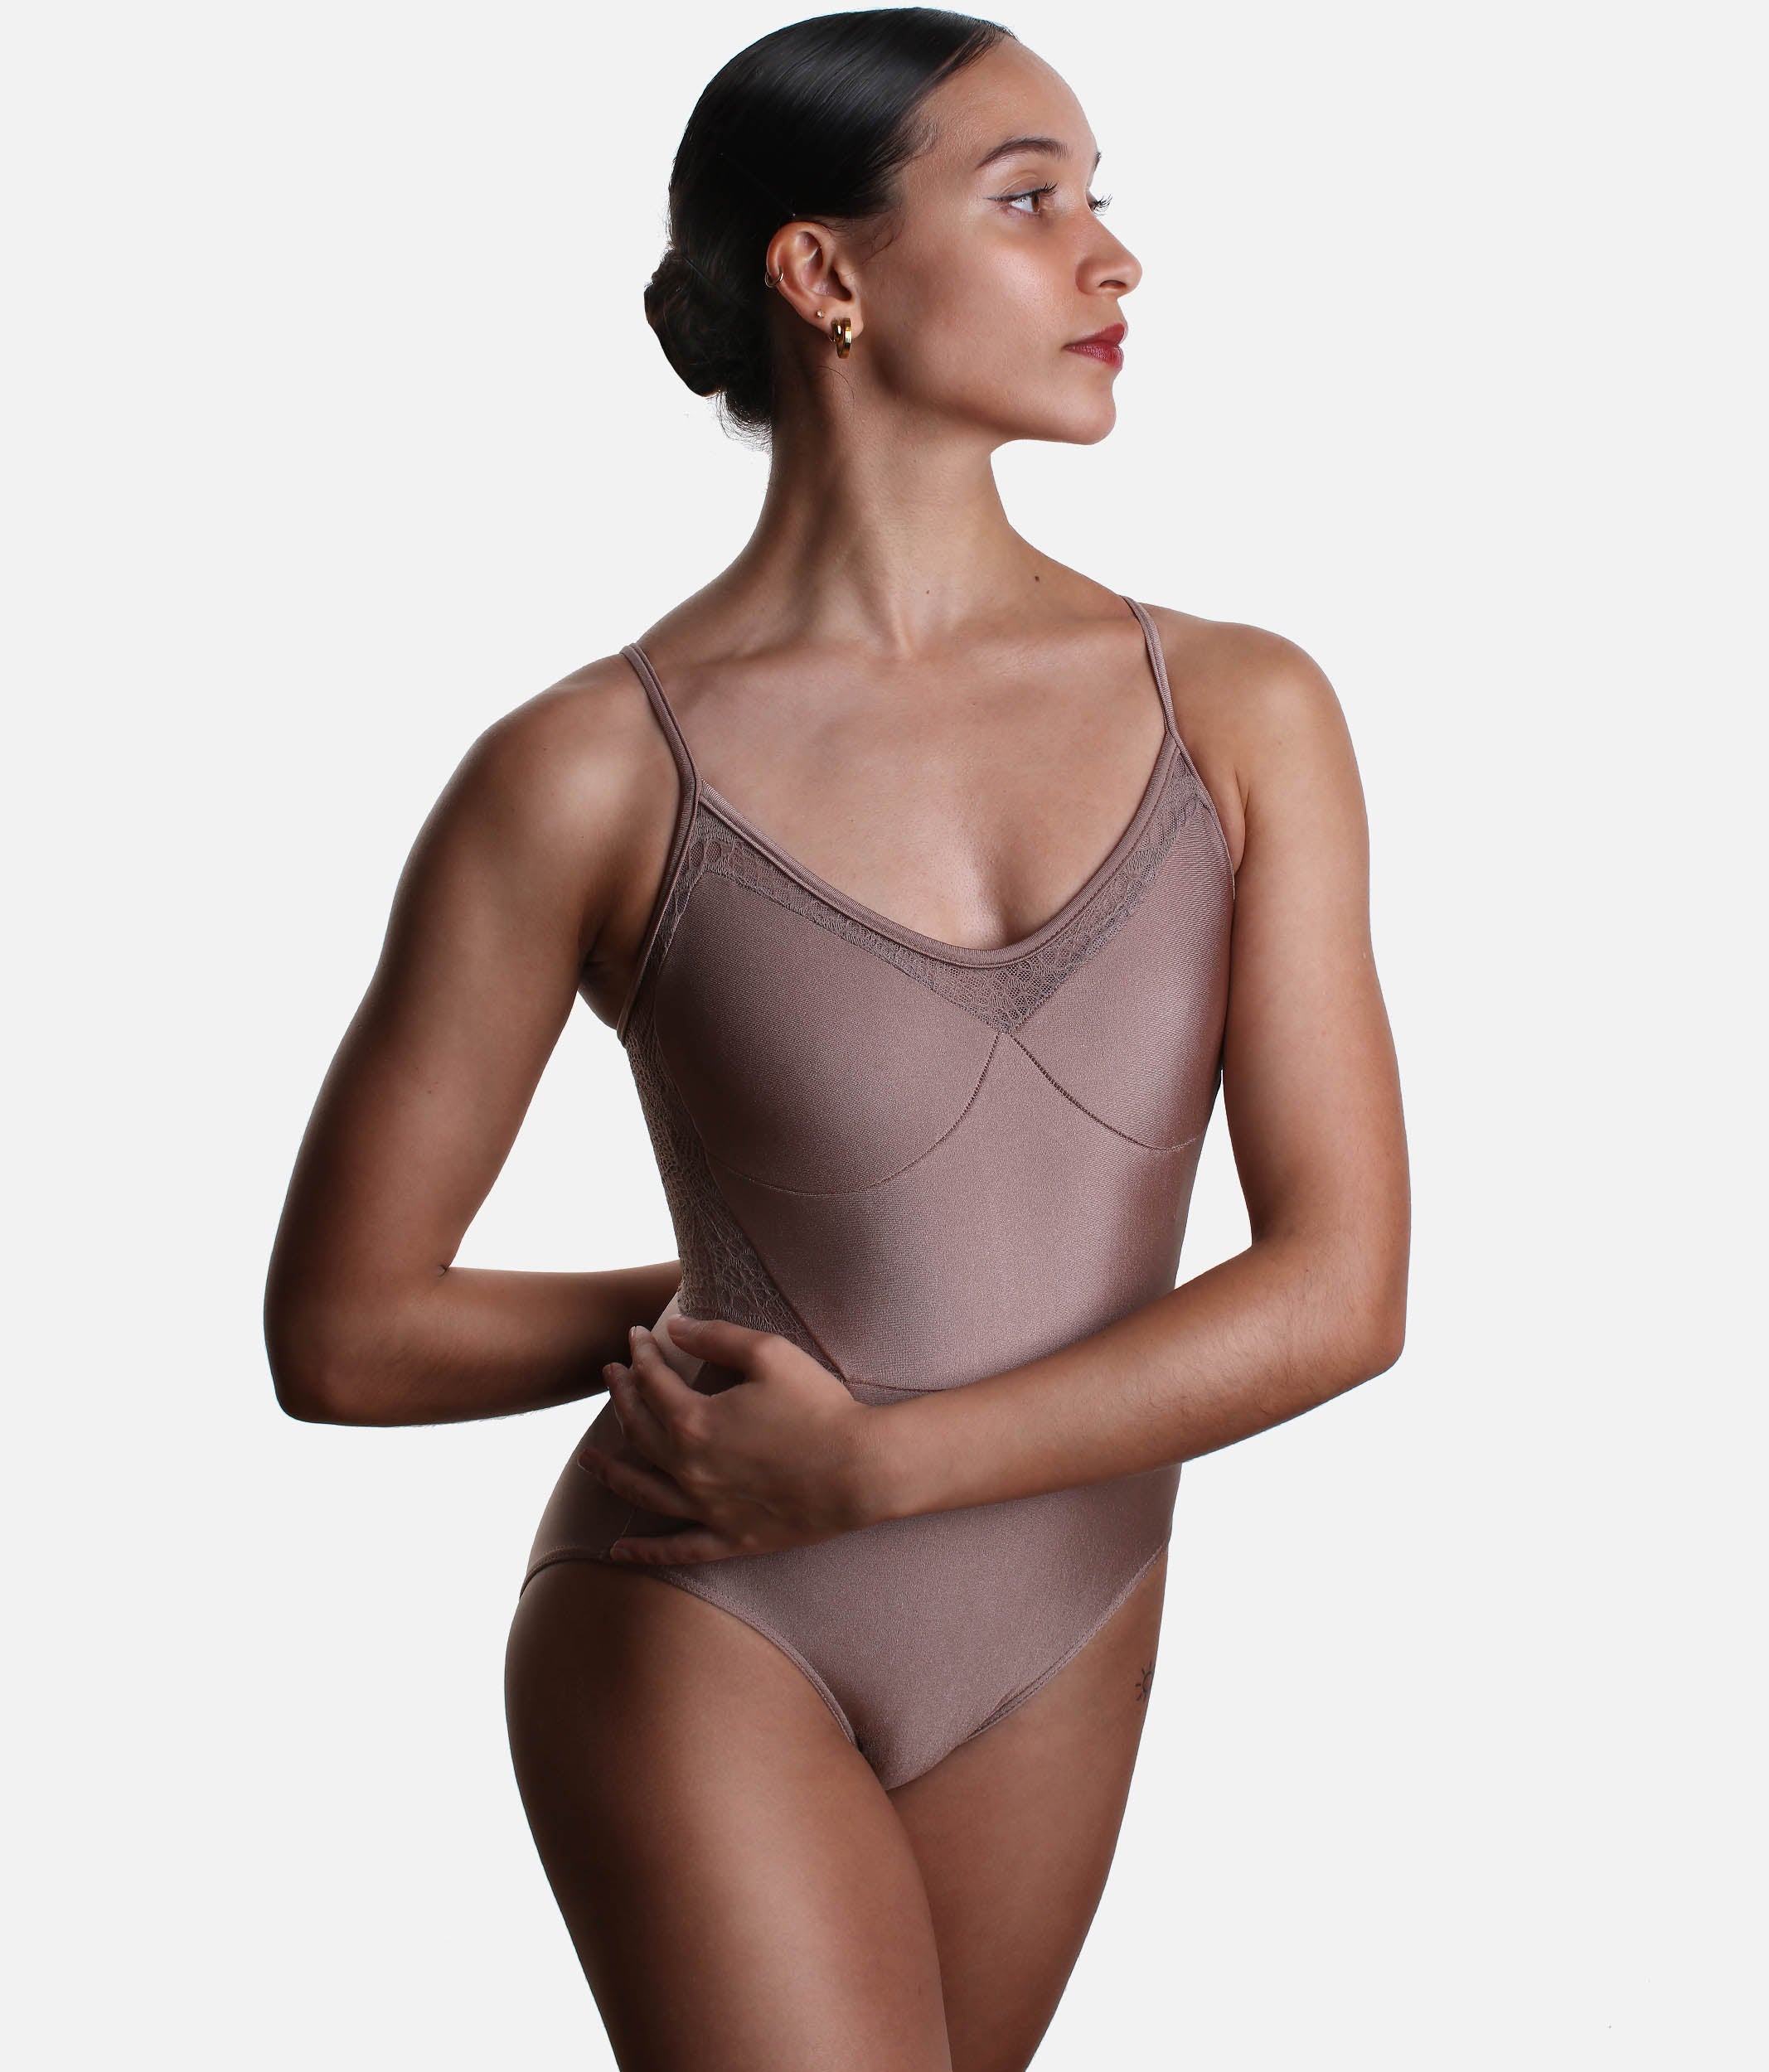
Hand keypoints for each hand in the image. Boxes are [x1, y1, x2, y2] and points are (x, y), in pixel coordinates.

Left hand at [578, 1314, 882, 1564]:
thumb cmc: (820, 1406)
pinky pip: (676, 1549)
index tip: (636, 1335)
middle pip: (638, 1430)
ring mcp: (706, 1508)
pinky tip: (618, 1550)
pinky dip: (644, 1552)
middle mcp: (689, 1468)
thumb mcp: (769, 1354)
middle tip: (612, 1376)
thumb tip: (674, 1328)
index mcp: (694, 1421)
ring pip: (642, 1490)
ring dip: (610, 1473)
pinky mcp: (729, 1538)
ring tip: (588, 1460)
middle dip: (621, 1397)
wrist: (862, 1470)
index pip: (651, 1382)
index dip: (640, 1355)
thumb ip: (716, 1337)